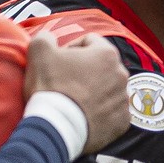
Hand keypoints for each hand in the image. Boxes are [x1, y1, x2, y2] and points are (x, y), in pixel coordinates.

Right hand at [24, 32, 129, 152]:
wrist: (59, 125)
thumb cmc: (51, 84)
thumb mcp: (39, 50)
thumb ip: (45, 37)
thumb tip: (49, 38)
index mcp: (107, 54)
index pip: (90, 41)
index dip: (71, 47)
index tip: (59, 59)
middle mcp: (123, 75)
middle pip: (101, 65)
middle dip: (84, 69)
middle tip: (64, 79)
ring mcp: (124, 100)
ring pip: (107, 88)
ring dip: (93, 89)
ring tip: (73, 98)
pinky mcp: (123, 121)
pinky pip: (111, 110)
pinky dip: (99, 110)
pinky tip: (83, 113)